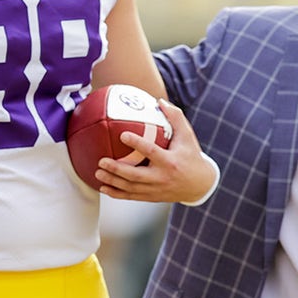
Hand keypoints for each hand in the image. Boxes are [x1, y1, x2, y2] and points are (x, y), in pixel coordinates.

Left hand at [95, 99, 215, 203]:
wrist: (200, 184)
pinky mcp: (152, 197)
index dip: (137, 143)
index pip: (151, 152)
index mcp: (170, 161)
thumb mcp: (187, 135)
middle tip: (101, 160)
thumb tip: (159, 100)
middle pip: (136, 175)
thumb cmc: (191, 155)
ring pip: (131, 188)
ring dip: (112, 182)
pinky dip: (116, 193)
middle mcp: (162, 177)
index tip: (122, 135)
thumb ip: (175, 117)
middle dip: (117, 169)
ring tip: (98, 173)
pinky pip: (131, 197)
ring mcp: (156, 189)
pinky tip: (103, 188)